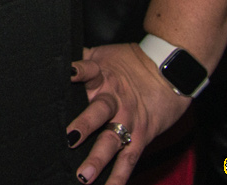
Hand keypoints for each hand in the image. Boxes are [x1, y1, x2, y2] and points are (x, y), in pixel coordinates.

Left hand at [67, 44, 190, 184]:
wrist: (170, 70)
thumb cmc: (131, 62)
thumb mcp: (104, 54)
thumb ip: (81, 57)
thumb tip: (57, 54)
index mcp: (103, 76)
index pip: (88, 71)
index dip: (77, 72)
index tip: (68, 74)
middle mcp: (114, 99)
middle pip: (98, 112)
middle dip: (84, 125)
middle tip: (70, 139)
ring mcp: (128, 120)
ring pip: (112, 141)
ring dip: (98, 159)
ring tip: (83, 175)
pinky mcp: (140, 136)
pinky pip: (128, 159)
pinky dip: (119, 176)